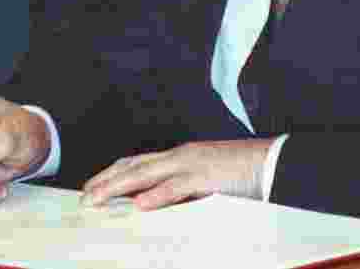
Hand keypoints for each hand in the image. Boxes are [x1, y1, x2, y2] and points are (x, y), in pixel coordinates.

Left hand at [81, 138, 276, 210]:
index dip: (113, 174)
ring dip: (118, 187)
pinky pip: (177, 187)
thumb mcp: (205, 182)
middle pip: (134, 165)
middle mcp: (181, 155)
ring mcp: (193, 163)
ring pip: (146, 173)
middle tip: (84, 197)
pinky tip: (139, 205)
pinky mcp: (208, 176)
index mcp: (181, 156)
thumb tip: (155, 204)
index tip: (93, 187)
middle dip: (106, 180)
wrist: (275, 162)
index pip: (138, 162)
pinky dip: (156, 195)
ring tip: (97, 199)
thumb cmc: (243, 174)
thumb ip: (182, 190)